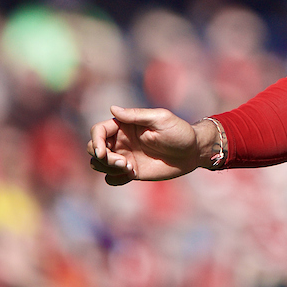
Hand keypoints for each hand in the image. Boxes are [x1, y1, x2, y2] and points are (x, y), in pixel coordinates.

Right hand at [87, 105, 209, 184]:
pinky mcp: (130, 171)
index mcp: (125, 125)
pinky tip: (132, 175)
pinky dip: (116, 178)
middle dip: (102, 158)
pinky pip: (111, 178)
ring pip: (99, 164)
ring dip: (108, 168)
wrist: (192, 152)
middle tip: (124, 163)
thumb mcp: (161, 119)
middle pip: (93, 148)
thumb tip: (112, 108)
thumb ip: (136, 115)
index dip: (96, 141)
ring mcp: (124, 156)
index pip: (98, 131)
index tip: (104, 152)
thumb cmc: (179, 132)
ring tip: (130, 168)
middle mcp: (121, 140)